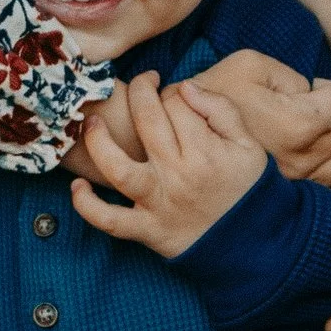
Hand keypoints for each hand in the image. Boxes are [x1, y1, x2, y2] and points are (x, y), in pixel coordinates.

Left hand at [70, 73, 268, 257]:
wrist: (252, 245)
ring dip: (98, 142)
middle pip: (147, 122)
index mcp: (205, 152)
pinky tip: (78, 185)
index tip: (178, 96)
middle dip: (141, 92)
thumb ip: (222, 110)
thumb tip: (186, 87)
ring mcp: (158, 203)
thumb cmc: (248, 190)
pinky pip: (109, 220)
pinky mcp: (147, 229)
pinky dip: (88, 206)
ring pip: (117, 168)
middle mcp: (178, 175)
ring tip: (92, 122)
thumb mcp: (250, 145)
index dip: (173, 90)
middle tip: (144, 84)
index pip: (176, 103)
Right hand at [171, 48, 330, 185]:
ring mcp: (298, 183)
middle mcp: (304, 159)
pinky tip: (298, 153)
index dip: (327, 87)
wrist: (177, 139)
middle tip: (299, 106)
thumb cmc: (212, 95)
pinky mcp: (290, 198)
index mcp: (300, 124)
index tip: (304, 89)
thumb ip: (292, 75)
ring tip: (303, 131)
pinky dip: (323, 166)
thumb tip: (310, 93)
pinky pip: (330, 182)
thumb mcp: (250, 64)